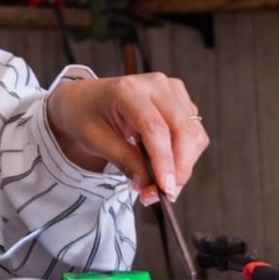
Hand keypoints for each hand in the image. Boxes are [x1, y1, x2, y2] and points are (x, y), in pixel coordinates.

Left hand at [45, 74, 207, 205]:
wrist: (84, 99)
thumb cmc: (86, 115)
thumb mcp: (96, 141)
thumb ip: (125, 162)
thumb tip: (149, 187)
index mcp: (129, 89)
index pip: (156, 128)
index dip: (163, 161)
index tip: (165, 188)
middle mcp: (156, 85)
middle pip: (183, 130)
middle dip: (179, 168)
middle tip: (165, 194)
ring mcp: (172, 91)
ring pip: (194, 135)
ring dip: (183, 165)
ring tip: (160, 184)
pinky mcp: (181, 101)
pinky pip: (193, 133)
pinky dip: (184, 156)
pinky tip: (164, 166)